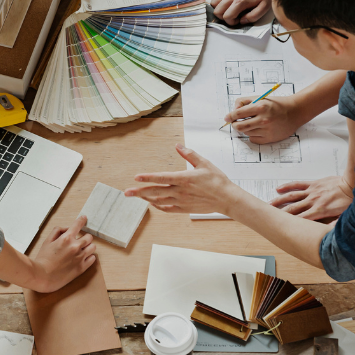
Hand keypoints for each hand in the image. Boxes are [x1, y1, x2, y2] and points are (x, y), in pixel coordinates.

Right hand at [29, 215, 96, 292]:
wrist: (42, 276)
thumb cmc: (43, 259)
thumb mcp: (47, 241)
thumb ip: (57, 232)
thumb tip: (66, 229)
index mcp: (66, 239)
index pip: (77, 225)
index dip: (81, 220)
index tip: (84, 218)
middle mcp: (75, 247)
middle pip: (89, 237)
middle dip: (84, 237)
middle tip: (79, 241)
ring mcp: (80, 257)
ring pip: (93, 247)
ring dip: (88, 247)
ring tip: (82, 250)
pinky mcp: (82, 267)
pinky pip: (93, 258)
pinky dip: (89, 256)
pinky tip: (83, 257)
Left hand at [126, 146, 242, 216]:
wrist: (227, 199)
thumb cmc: (217, 180)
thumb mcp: (204, 164)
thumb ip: (189, 154)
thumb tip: (178, 145)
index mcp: (184, 179)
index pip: (161, 178)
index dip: (148, 178)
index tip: (136, 177)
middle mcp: (180, 191)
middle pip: (155, 192)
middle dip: (139, 192)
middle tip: (126, 192)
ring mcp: (181, 201)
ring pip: (159, 201)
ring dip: (146, 198)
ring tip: (136, 196)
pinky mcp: (184, 209)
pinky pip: (167, 209)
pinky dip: (158, 206)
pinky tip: (152, 203)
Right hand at [210, 0, 269, 24]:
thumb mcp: (264, 6)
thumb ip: (253, 16)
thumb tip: (242, 21)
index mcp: (240, 1)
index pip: (227, 16)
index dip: (231, 22)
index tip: (237, 20)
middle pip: (217, 11)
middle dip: (222, 16)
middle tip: (231, 15)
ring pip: (213, 2)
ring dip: (218, 7)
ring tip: (226, 8)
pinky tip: (224, 0)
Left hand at [225, 94, 305, 143]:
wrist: (295, 112)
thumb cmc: (276, 104)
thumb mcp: (260, 98)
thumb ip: (244, 102)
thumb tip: (233, 110)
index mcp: (260, 107)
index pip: (238, 113)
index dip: (230, 116)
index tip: (227, 118)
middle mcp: (263, 119)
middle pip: (239, 126)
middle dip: (234, 124)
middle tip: (235, 122)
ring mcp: (267, 130)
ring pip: (246, 133)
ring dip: (246, 128)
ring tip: (253, 123)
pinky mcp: (270, 138)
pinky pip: (253, 139)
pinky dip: (252, 135)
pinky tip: (258, 129)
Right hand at [273, 175, 351, 220]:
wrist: (352, 184)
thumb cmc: (350, 200)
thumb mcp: (343, 217)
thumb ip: (334, 226)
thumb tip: (329, 235)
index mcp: (319, 211)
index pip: (300, 219)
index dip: (289, 224)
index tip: (280, 227)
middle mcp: (312, 201)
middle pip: (292, 208)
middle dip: (280, 213)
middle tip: (269, 216)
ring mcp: (311, 192)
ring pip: (291, 196)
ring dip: (279, 200)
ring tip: (269, 204)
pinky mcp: (313, 184)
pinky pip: (297, 185)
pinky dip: (287, 186)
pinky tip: (279, 189)